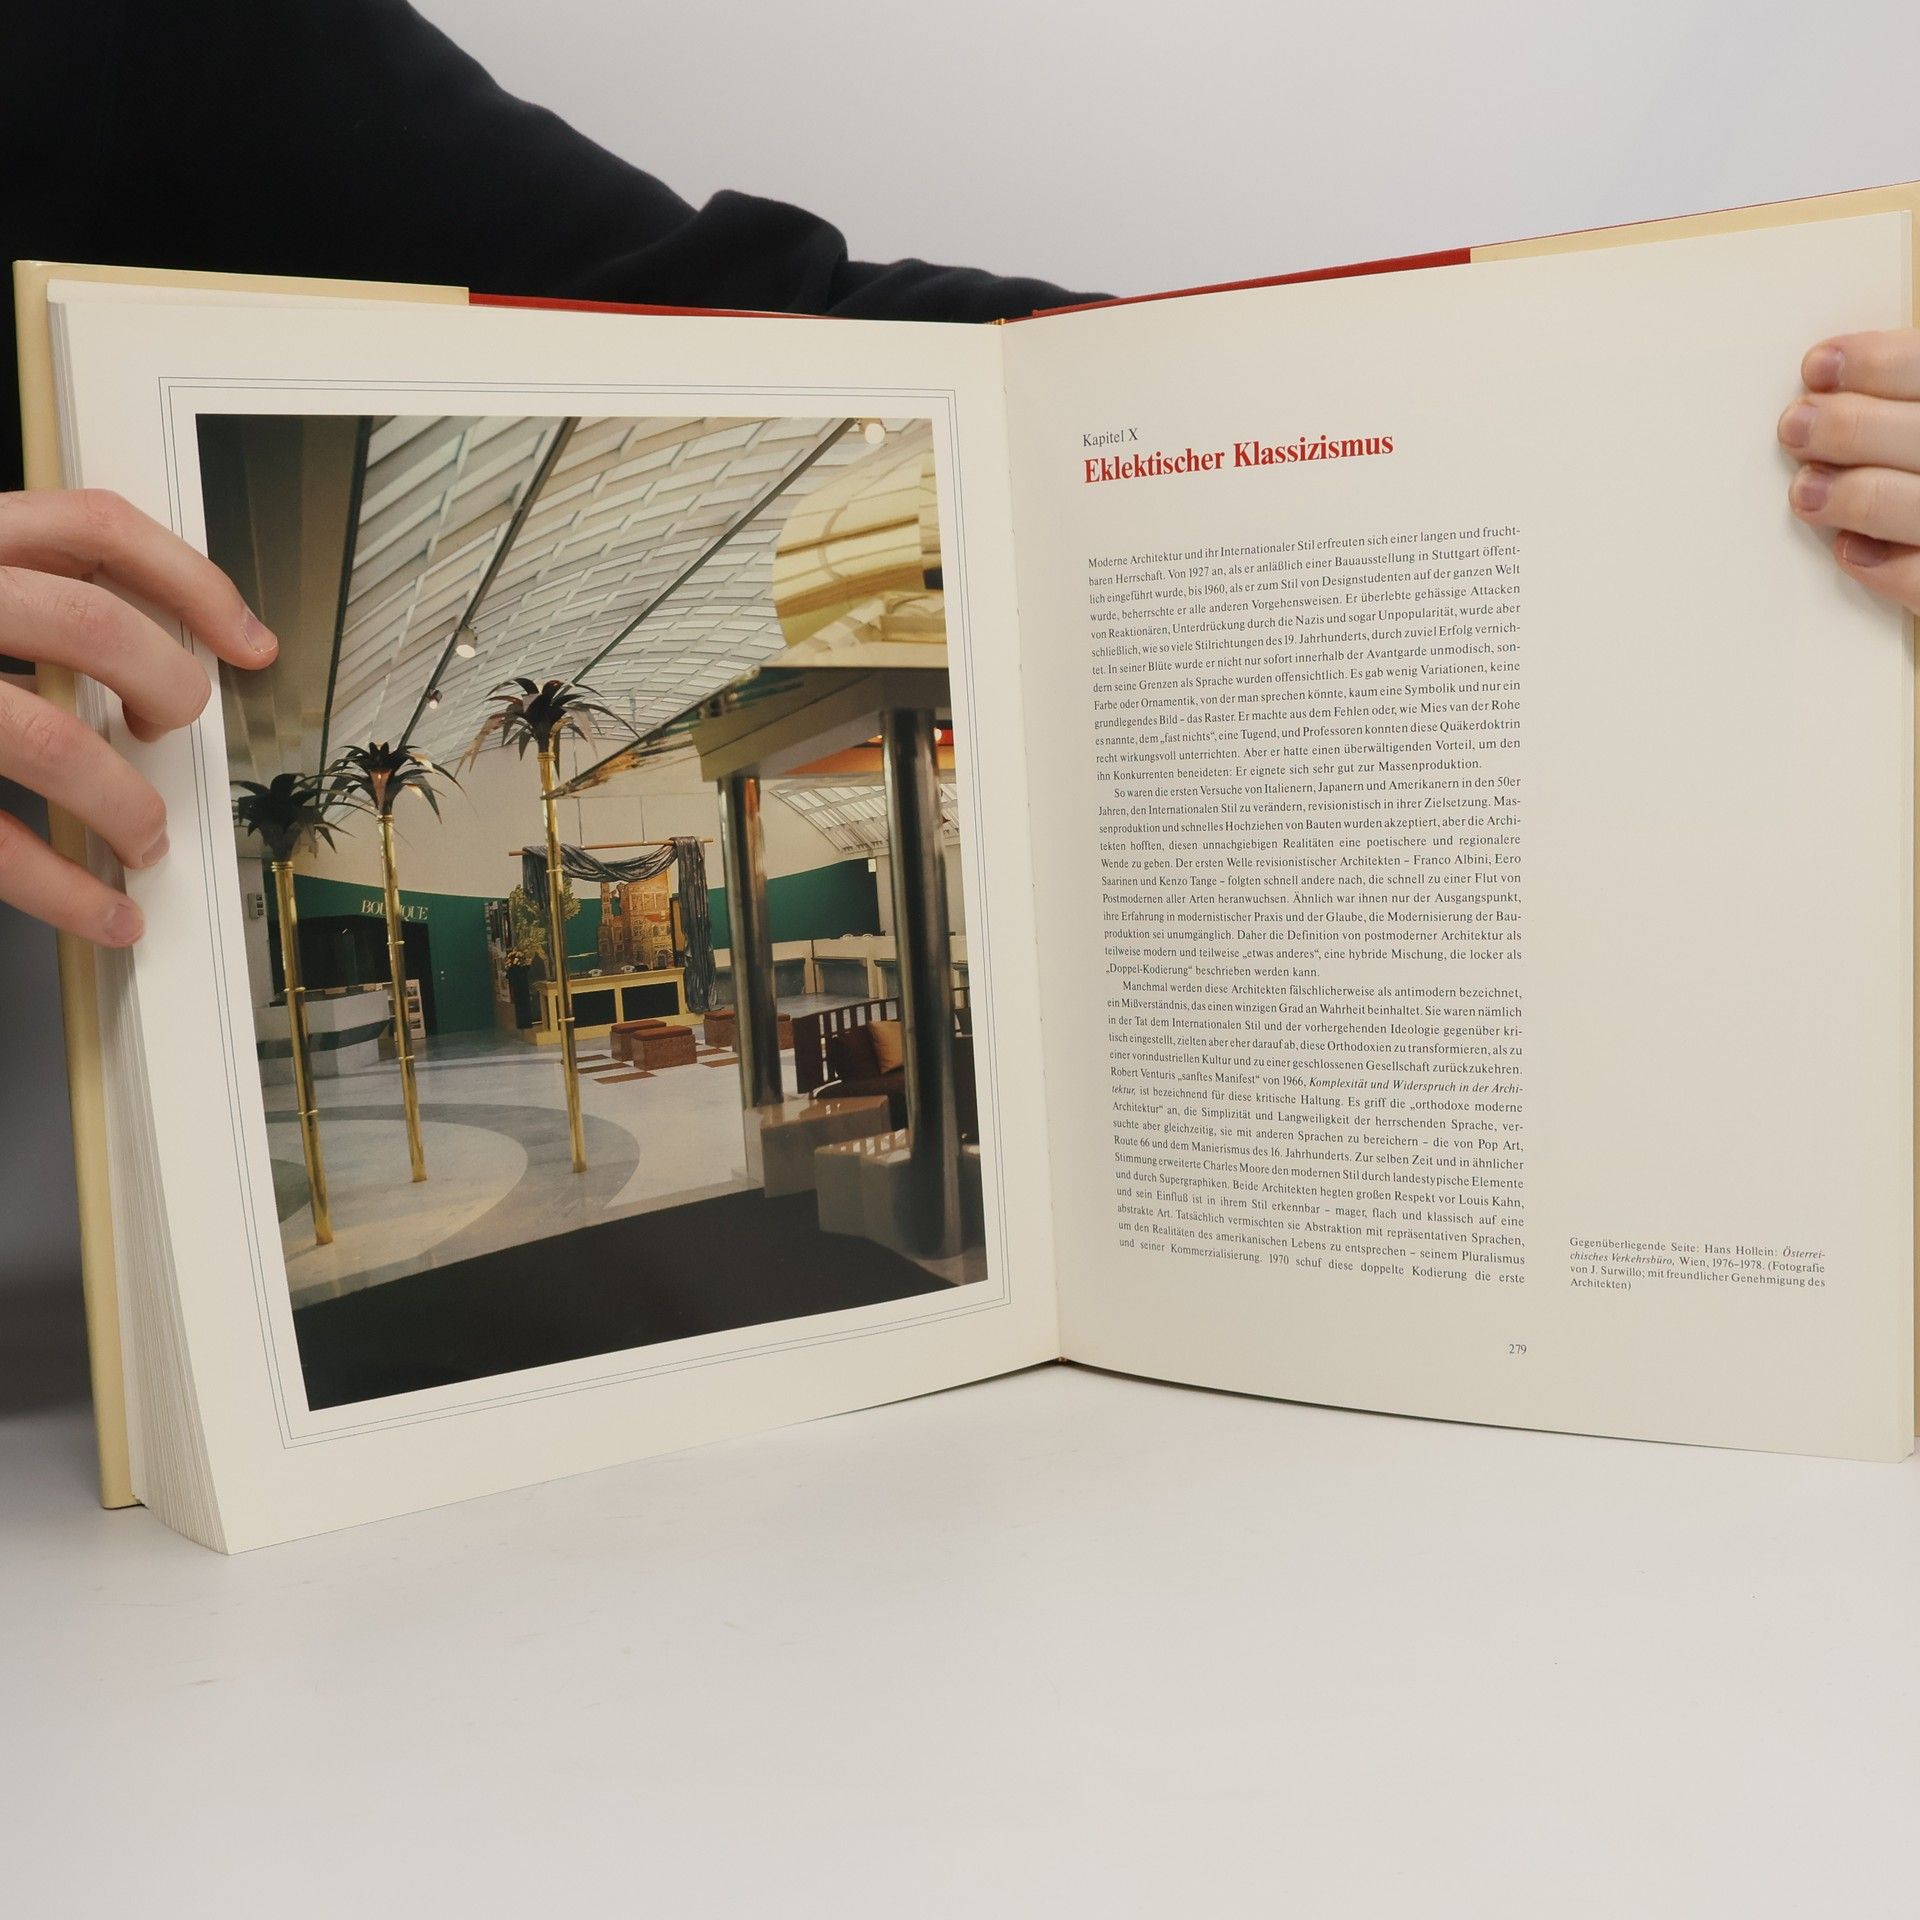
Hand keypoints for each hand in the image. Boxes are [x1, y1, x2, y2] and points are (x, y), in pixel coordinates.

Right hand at [0, 489, 276, 944]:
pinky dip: (67, 891)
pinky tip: (103, 914)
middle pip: (93, 624)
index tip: (251, 641)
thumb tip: (143, 650)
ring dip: (125, 804)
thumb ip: (11, 592)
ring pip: (52, 738)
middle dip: (170, 688)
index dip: (192, 580)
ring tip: (141, 839)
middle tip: (177, 732)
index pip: (91, 524)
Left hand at [1779, 329, 1919, 612]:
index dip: (1878, 364)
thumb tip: (1830, 375)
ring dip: (1854, 496)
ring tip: (1806, 491)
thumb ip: (1901, 406)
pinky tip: (1849, 549)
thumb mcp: (1917, 425)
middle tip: (1795, 427)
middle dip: (1851, 428)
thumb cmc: (1918, 464)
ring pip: (1919, 506)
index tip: (1818, 367)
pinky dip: (1884, 566)